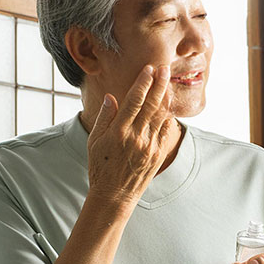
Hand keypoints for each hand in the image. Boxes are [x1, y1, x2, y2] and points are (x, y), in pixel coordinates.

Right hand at [86, 64, 174, 205]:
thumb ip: (104, 117)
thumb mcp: (94, 141)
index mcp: (118, 131)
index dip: (143, 83)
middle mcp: (136, 137)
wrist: (114, 195)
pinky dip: (168, 117)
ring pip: (161, 115)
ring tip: (168, 81)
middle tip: (164, 68)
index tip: (149, 69)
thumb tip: (111, 97)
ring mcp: (149, 146)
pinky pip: (166, 131)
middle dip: (159, 84)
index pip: (134, 100)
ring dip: (165, 96)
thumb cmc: (100, 167)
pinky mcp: (158, 154)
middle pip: (151, 104)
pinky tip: (169, 105)